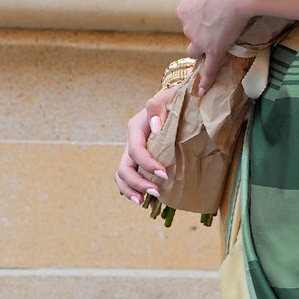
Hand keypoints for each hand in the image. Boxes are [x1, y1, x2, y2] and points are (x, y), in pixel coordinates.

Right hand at [114, 85, 174, 203]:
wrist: (177, 104)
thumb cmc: (174, 100)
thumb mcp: (168, 96)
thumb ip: (158, 106)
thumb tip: (155, 127)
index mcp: (136, 127)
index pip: (136, 150)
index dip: (147, 164)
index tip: (164, 174)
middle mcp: (132, 142)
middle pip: (124, 167)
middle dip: (137, 183)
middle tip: (156, 191)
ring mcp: (134, 153)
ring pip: (122, 175)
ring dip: (131, 190)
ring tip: (144, 201)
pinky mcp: (140, 162)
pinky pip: (130, 178)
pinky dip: (133, 190)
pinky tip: (145, 200)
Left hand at [176, 0, 258, 89]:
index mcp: (184, 10)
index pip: (187, 19)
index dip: (199, 20)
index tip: (210, 17)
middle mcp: (187, 26)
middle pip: (191, 36)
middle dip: (201, 35)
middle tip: (217, 29)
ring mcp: (200, 41)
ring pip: (196, 52)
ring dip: (203, 52)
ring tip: (213, 51)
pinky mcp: (214, 51)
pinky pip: (209, 69)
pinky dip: (205, 81)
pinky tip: (203, 90)